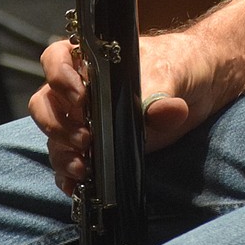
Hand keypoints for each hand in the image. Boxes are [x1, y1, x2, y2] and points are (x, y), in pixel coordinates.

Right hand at [29, 31, 219, 194]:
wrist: (199, 82)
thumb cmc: (179, 63)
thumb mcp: (173, 73)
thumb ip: (164, 94)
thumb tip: (167, 111)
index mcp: (93, 61)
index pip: (56, 60)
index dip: (59, 77)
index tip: (81, 98)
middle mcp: (82, 89)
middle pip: (45, 102)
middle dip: (57, 124)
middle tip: (85, 138)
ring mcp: (88, 119)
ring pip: (54, 135)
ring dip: (63, 153)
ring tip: (84, 167)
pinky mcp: (99, 147)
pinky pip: (69, 161)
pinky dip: (69, 174)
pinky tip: (78, 185)